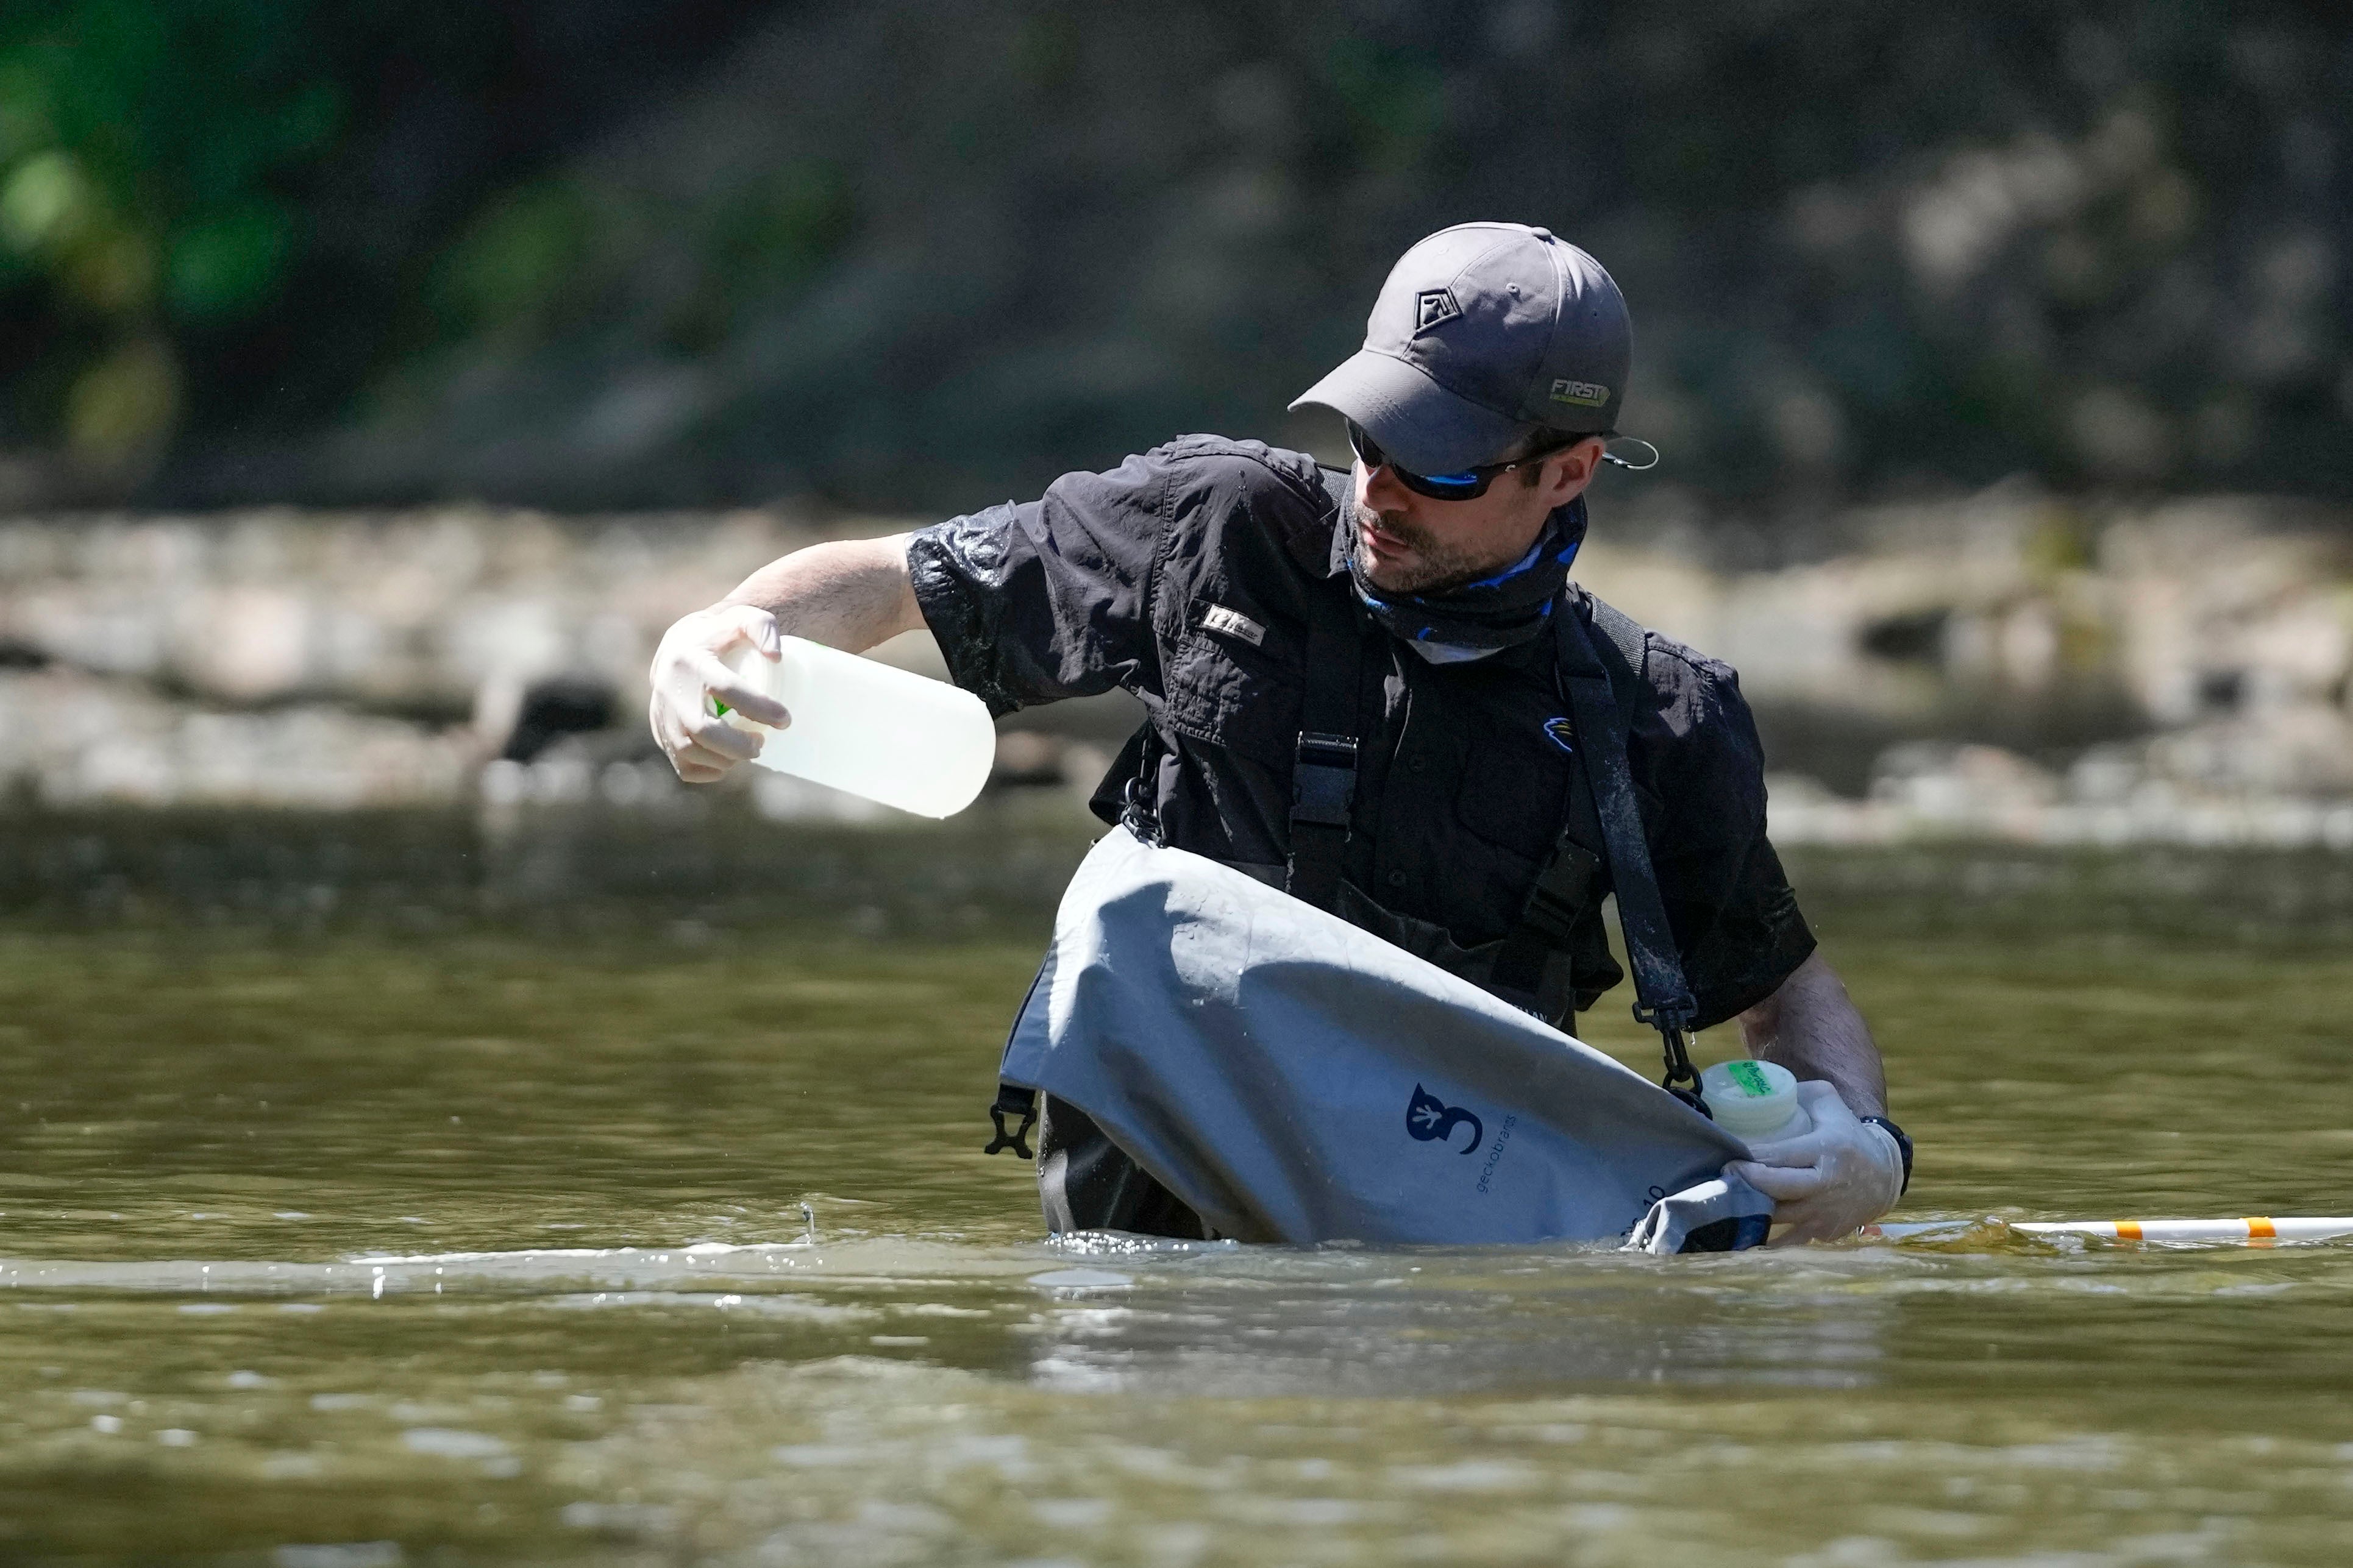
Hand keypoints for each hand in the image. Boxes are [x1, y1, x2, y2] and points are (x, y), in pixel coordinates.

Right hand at [647, 603, 792, 781]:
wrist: (679, 646)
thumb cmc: (721, 635)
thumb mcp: (744, 619)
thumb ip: (764, 628)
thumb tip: (776, 658)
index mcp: (689, 660)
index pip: (725, 689)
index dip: (758, 707)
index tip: (785, 719)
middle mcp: (669, 689)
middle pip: (702, 729)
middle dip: (739, 744)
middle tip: (762, 742)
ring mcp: (661, 715)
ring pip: (690, 751)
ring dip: (726, 759)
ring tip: (749, 749)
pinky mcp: (661, 734)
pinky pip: (684, 767)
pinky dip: (710, 771)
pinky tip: (728, 760)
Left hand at [1723, 1080, 1903, 1244]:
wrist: (1882, 1176)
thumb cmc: (1847, 1133)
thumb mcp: (1829, 1102)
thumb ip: (1795, 1093)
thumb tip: (1755, 1090)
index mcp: (1828, 1149)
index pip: (1782, 1156)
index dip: (1751, 1158)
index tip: (1727, 1154)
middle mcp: (1827, 1184)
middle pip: (1778, 1189)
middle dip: (1746, 1183)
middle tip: (1723, 1174)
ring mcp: (1825, 1212)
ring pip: (1778, 1217)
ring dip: (1750, 1209)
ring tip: (1724, 1198)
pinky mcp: (1823, 1233)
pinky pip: (1787, 1240)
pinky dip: (1765, 1238)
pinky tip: (1741, 1231)